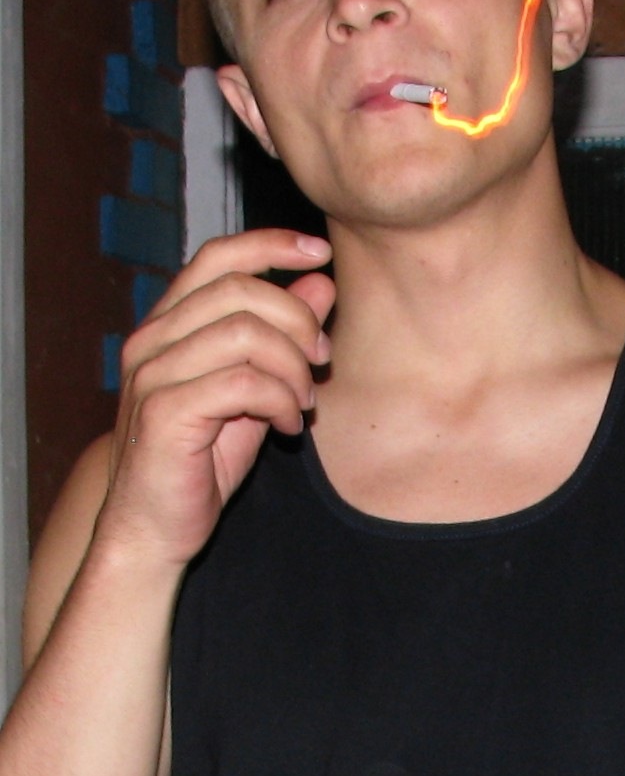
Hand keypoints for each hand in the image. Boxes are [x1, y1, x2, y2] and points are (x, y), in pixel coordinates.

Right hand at [95, 228, 334, 571]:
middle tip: (322, 358)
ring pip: (246, 333)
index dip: (270, 245)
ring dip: (293, 366)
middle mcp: (152, 340)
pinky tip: (288, 425)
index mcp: (168, 323)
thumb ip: (283, 333)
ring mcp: (152, 375)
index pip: (217, 256)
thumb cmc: (203, 457)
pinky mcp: (163, 413)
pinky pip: (243, 383)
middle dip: (297, 319)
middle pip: (240, 290)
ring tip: (303, 401)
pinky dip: (280, 400)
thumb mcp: (255, 385)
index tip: (319, 252)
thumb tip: (321, 281)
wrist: (154, 530)